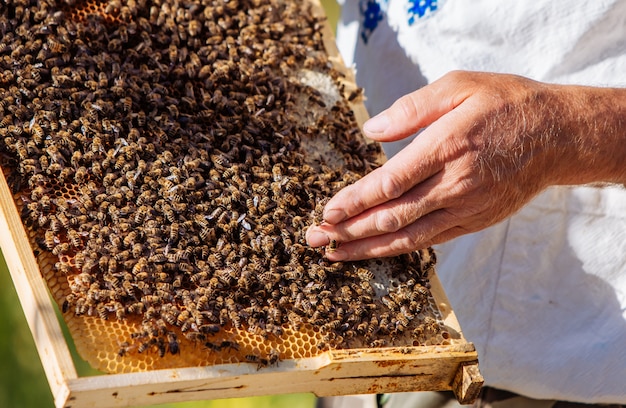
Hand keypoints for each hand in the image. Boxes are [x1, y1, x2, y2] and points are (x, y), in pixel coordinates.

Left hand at [306, 70, 625, 259]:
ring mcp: (466, 208)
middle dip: (349, 230)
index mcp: (446, 147)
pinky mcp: (474, 221)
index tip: (327, 211)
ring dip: (367, 248)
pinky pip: (430, 241)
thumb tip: (371, 131)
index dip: (355, 201)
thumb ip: (412, 107)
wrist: (557, 135)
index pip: (390, 183)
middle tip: (315, 239)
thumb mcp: (460, 86)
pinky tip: (375, 252)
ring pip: (408, 237)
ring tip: (334, 254)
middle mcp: (455, 185)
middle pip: (392, 216)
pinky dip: (399, 249)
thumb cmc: (505, 104)